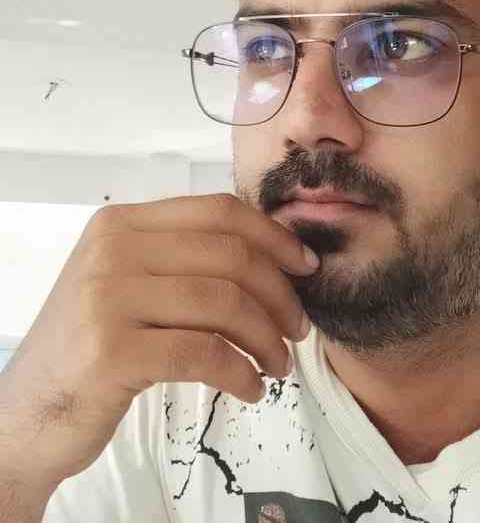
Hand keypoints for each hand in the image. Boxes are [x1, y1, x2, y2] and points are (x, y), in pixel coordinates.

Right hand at [0, 193, 317, 491]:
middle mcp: (113, 249)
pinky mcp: (110, 351)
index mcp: (123, 222)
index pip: (220, 211)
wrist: (25, 413)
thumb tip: (281, 262)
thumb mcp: (131, 284)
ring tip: (279, 363)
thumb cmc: (92, 346)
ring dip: (267, 338)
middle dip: (280, 295)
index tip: (306, 268)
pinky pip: (204, 353)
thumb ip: (188, 261)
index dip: (275, 237)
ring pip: (225, 304)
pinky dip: (241, 372)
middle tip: (298, 329)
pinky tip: (251, 387)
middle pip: (231, 257)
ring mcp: (107, 297)